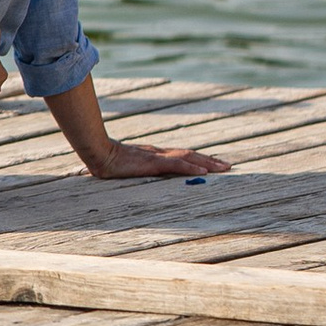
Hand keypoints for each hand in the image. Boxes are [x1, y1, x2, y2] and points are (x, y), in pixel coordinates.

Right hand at [76, 135, 228, 178]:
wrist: (97, 152)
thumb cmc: (108, 160)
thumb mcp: (127, 165)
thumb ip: (137, 167)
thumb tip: (139, 172)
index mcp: (155, 154)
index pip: (182, 155)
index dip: (199, 159)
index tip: (214, 164)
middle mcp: (160, 152)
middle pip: (190, 155)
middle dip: (210, 160)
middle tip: (228, 166)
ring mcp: (157, 156)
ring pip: (188, 158)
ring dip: (207, 163)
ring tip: (223, 168)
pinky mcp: (153, 162)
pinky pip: (176, 165)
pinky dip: (191, 168)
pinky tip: (203, 172)